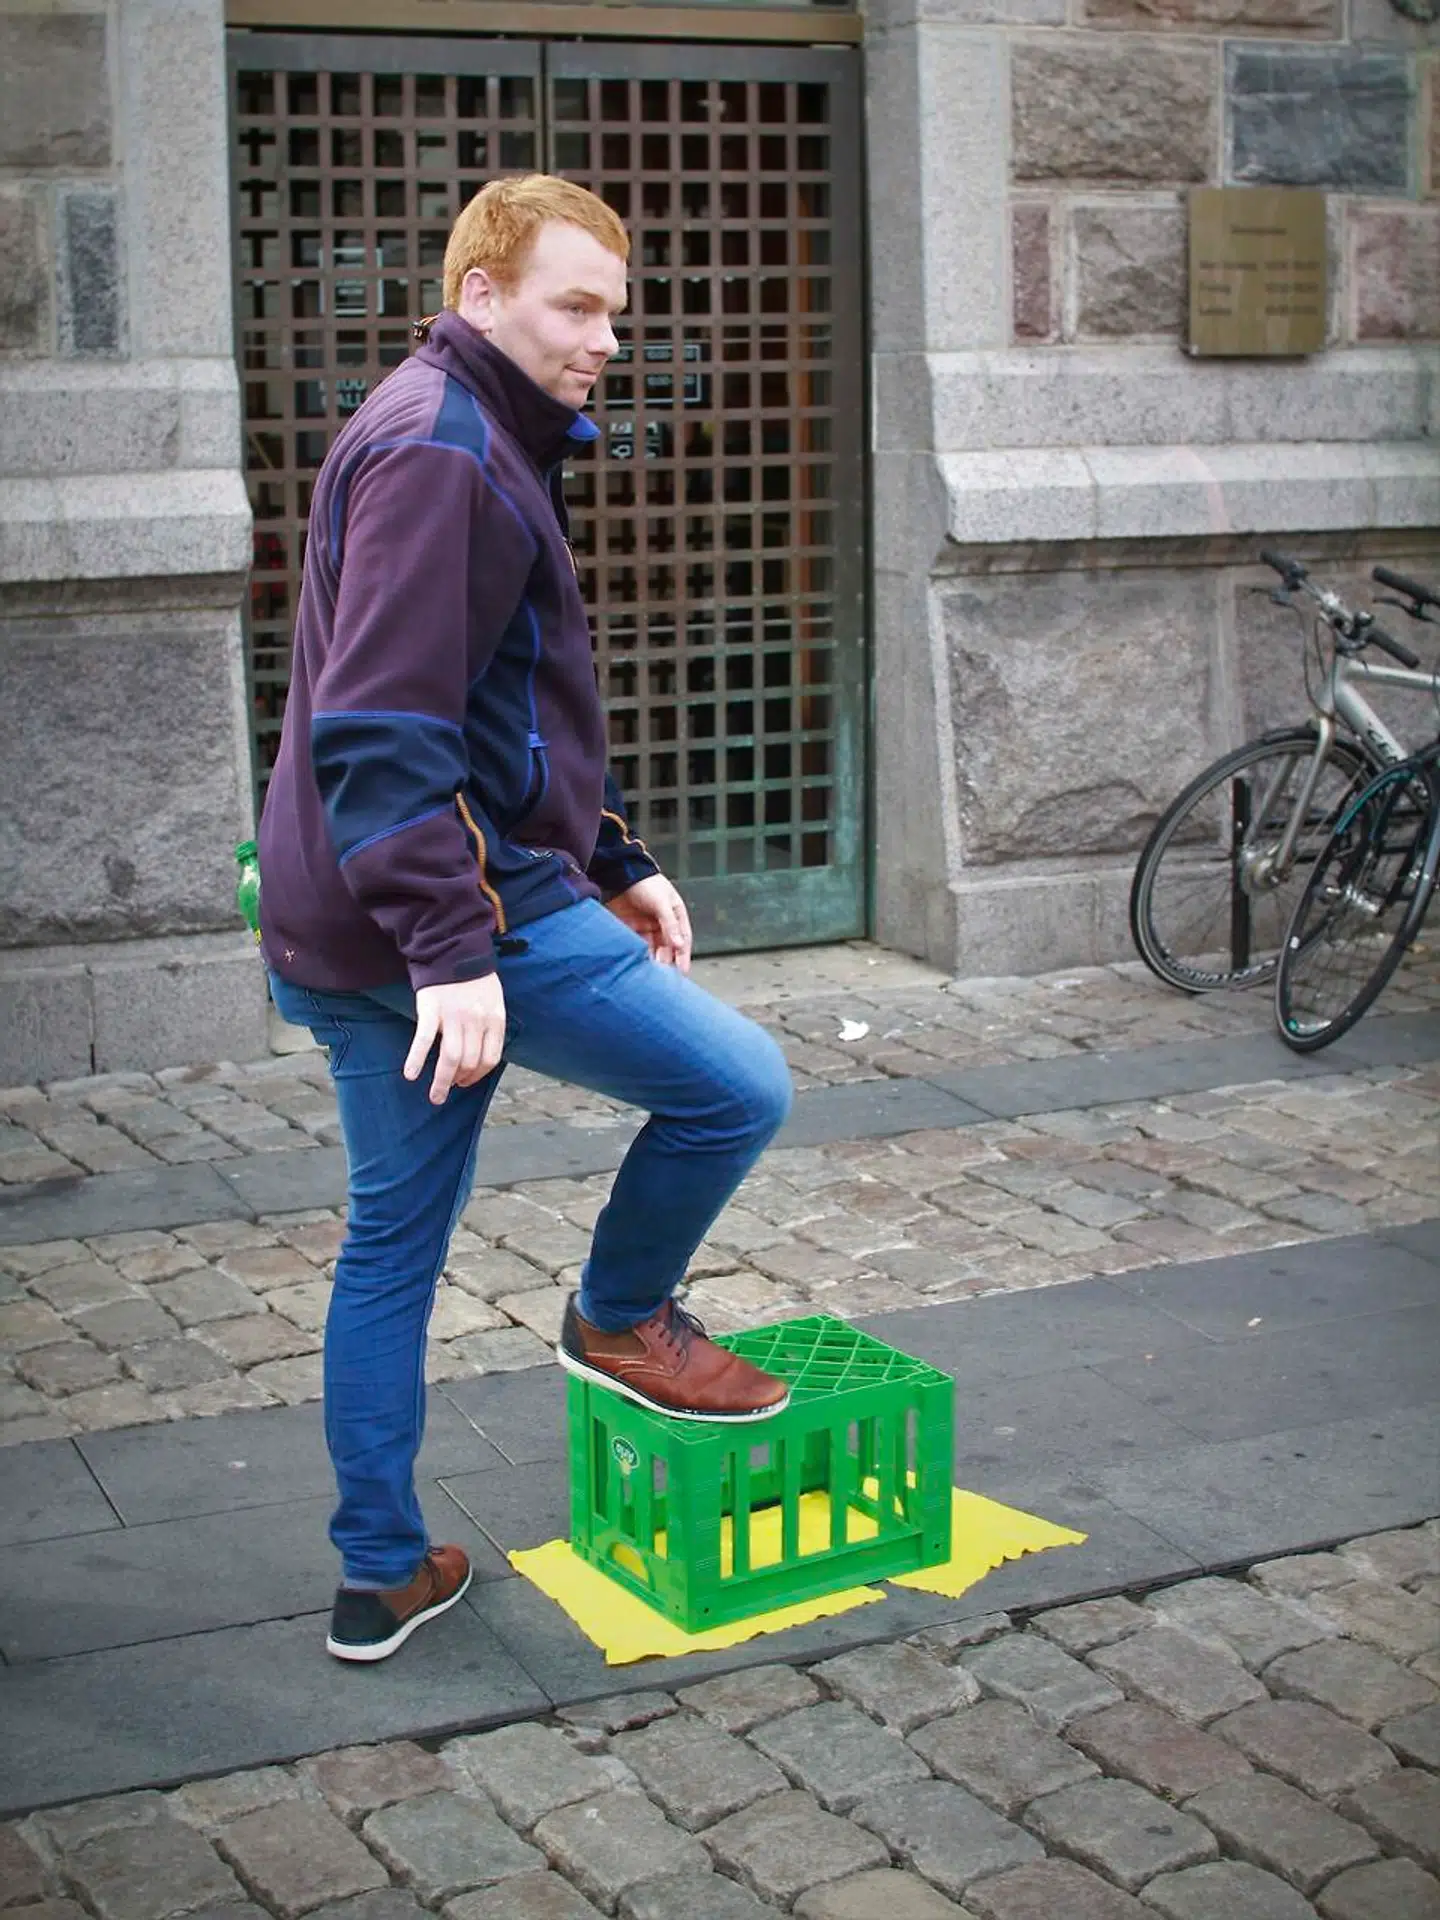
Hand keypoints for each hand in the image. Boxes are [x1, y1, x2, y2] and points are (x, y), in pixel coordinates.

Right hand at [404, 973, 505, 1104]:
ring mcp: (453, 1016)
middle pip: (470, 1062)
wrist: (453, 950)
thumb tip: (483, 1057)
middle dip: (460, 1080)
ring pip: (450, 1059)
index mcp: (494, 1019)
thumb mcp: (494, 1001)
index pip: (491, 1059)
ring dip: (442, 1082)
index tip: (467, 1081)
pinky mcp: (431, 1010)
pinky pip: (424, 1040)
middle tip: (449, 1089)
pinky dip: (417, 1059)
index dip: (478, 1075)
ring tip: (436, 1096)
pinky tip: (411, 1074)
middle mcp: (476, 1021)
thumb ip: (490, 1026)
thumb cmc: (474, 979)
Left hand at [605, 874, 692, 971]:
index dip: (683, 956)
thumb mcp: (661, 902)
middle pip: (667, 947)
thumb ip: (670, 924)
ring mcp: (647, 927)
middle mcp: (663, 923)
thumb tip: (679, 944)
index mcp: (676, 915)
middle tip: (664, 976)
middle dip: (666, 961)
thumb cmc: (645, 882)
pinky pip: (637, 946)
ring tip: (651, 972)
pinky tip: (638, 963)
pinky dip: (638, 955)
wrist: (619, 872)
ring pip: (652, 949)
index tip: (682, 971)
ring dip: (652, 960)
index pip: (683, 939)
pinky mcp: (632, 929)